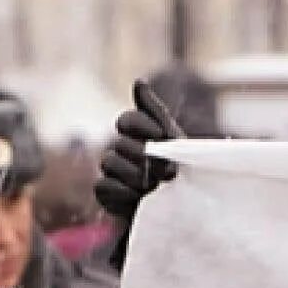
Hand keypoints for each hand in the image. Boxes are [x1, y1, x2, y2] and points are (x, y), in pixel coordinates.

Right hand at [94, 80, 181, 221]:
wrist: (183, 206)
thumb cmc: (181, 169)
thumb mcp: (175, 139)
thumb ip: (156, 112)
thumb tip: (138, 82)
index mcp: (136, 131)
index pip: (126, 120)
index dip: (144, 127)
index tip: (164, 137)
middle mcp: (120, 148)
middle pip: (121, 143)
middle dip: (146, 157)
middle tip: (169, 172)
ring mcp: (111, 170)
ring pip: (110, 162)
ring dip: (136, 176)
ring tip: (155, 186)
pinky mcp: (105, 193)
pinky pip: (104, 186)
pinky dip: (124, 193)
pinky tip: (140, 198)